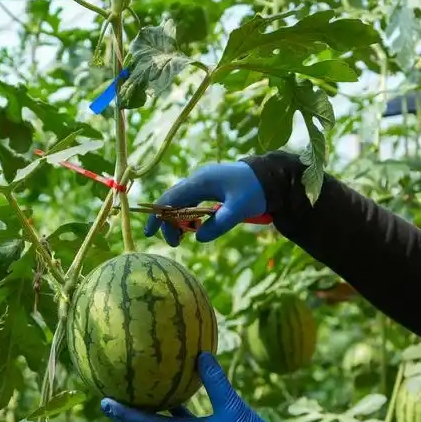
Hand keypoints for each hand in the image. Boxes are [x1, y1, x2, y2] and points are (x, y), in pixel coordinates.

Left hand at [99, 352, 272, 421]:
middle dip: (127, 415)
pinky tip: (172, 390)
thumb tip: (200, 354)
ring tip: (132, 395)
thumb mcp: (231, 405)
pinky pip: (180, 419)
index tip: (104, 402)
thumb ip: (215, 380)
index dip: (124, 414)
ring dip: (145, 412)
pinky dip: (171, 406)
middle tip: (108, 399)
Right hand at [145, 161, 265, 246]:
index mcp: (201, 181)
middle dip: (169, 222)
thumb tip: (199, 238)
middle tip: (175, 244)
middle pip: (173, 201)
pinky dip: (189, 216)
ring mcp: (204, 182)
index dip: (158, 215)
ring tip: (182, 239)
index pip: (171, 198)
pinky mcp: (211, 187)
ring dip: (179, 220)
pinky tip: (193, 228)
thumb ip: (219, 224)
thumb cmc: (255, 190)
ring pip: (182, 202)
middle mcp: (198, 180)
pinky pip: (192, 202)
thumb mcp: (239, 209)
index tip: (150, 233)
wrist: (271, 177)